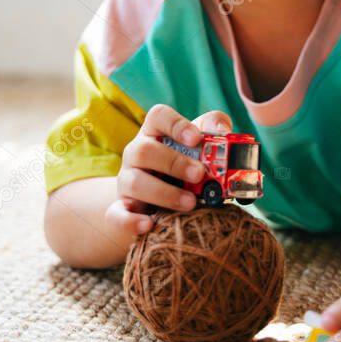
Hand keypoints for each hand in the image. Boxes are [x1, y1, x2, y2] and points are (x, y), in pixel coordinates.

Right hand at [104, 104, 230, 235]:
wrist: (154, 200)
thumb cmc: (183, 166)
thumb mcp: (198, 144)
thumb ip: (213, 129)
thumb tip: (222, 130)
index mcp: (154, 132)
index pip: (158, 116)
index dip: (176, 125)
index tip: (196, 138)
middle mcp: (136, 153)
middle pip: (144, 150)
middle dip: (174, 162)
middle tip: (199, 174)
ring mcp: (126, 181)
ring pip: (134, 182)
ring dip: (164, 193)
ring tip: (190, 203)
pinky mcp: (122, 208)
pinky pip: (117, 214)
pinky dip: (130, 220)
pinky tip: (149, 225)